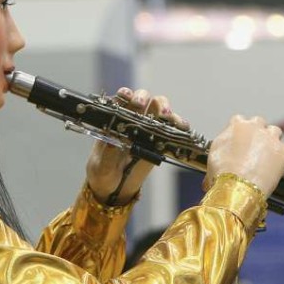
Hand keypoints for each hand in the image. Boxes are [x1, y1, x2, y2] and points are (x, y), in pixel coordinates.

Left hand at [85, 87, 186, 204]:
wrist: (115, 188)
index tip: (125, 96)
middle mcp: (133, 119)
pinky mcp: (161, 140)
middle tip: (141, 105)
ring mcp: (149, 128)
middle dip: (143, 98)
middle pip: (142, 98)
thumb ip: (107, 155)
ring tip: (166, 115)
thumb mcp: (101, 167)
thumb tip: (112, 143)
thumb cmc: (103, 173)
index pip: (121, 100)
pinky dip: (179, 124)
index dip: (124, 94)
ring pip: (159, 108)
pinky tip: (181, 127)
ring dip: (164, 107)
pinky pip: (173, 128)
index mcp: (114, 120)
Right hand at [205, 115, 283, 196]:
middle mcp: (254, 127)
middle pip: (260, 123)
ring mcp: (270, 138)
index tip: (240, 139)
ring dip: (274, 140)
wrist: (236, 185)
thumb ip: (218, 158)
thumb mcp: (211, 161)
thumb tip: (212, 173)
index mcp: (236, 126)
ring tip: (274, 151)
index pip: (239, 121)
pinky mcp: (283, 152)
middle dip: (258, 132)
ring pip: (276, 132)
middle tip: (256, 145)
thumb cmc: (221, 175)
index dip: (241, 131)